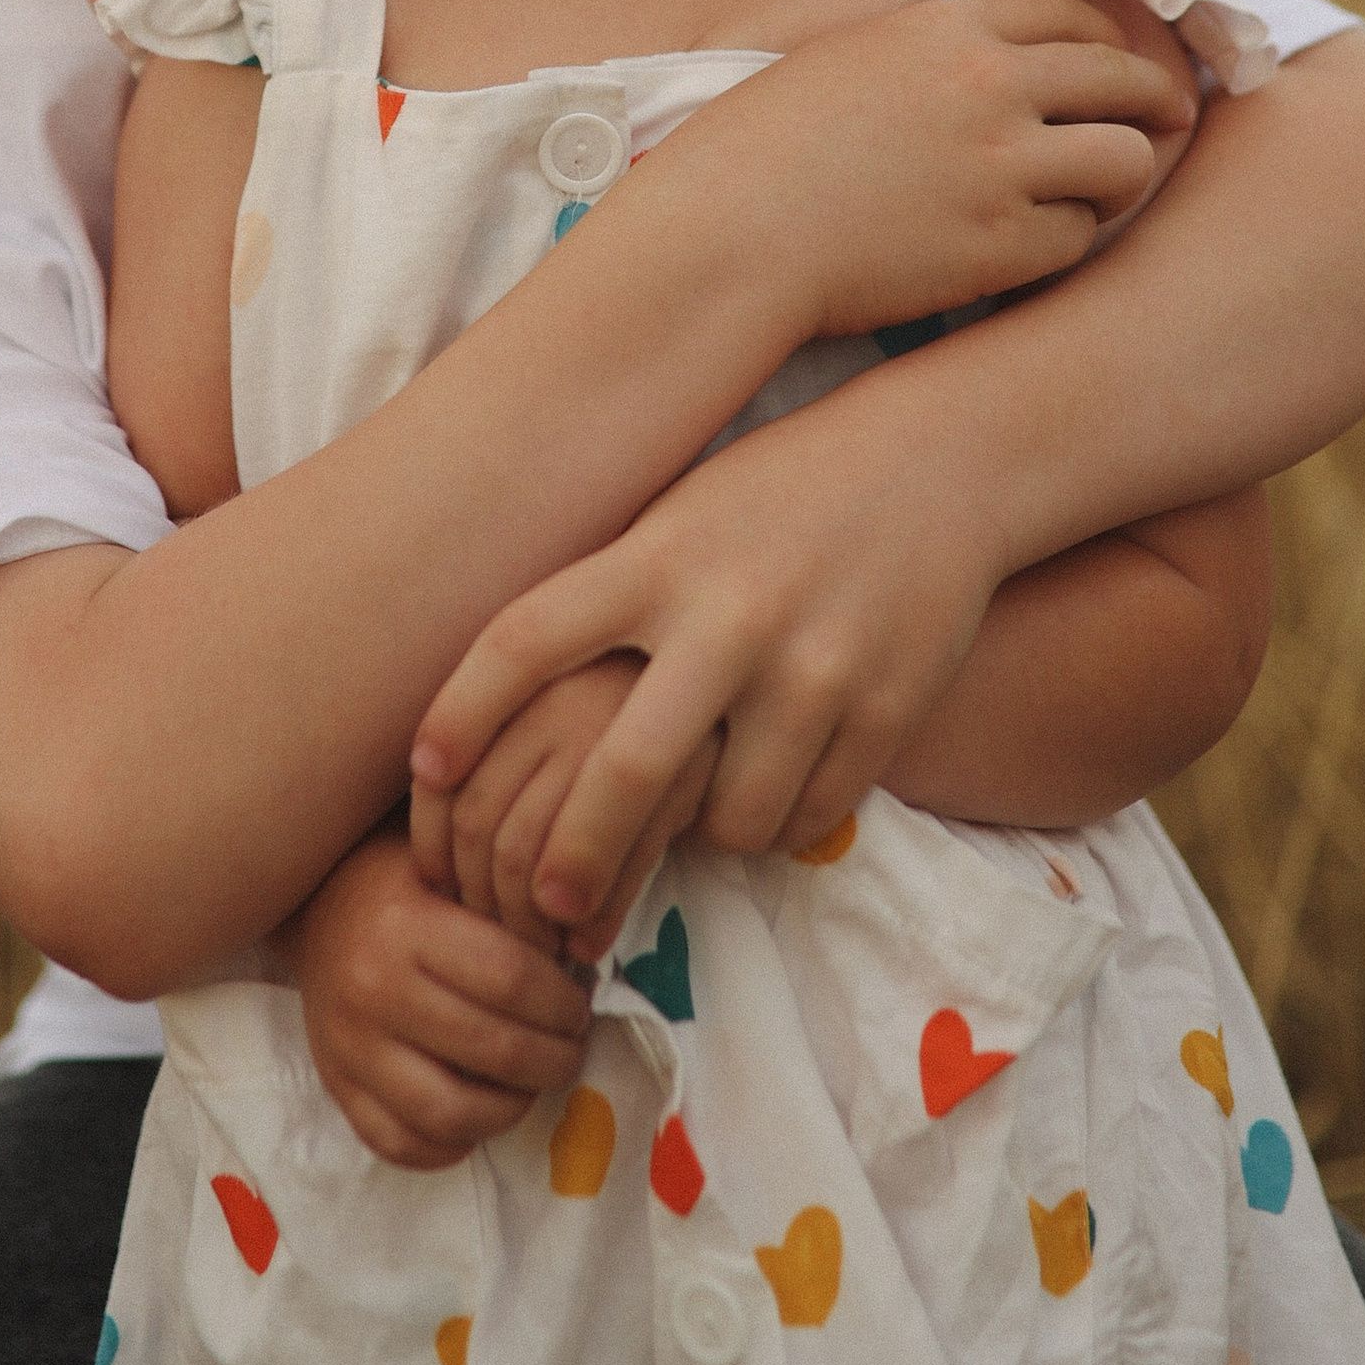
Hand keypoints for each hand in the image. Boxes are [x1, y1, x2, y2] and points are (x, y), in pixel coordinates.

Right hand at [286, 822, 592, 1168]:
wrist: (320, 909)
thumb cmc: (406, 886)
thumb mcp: (452, 868)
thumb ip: (508, 909)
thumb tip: (579, 964)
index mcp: (407, 925)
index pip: (511, 978)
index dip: (562, 1001)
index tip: (579, 1006)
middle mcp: (372, 989)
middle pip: (493, 1049)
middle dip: (555, 1059)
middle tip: (571, 1049)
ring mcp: (350, 1047)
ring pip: (449, 1113)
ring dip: (510, 1109)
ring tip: (531, 1085)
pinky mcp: (336, 1087)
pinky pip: (401, 1145)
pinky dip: (451, 1145)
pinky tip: (478, 1113)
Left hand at [412, 385, 1010, 943]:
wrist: (943, 458)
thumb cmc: (782, 489)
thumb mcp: (682, 513)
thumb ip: (613, 595)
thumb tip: (517, 698)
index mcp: (658, 557)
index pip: (524, 640)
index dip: (458, 714)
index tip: (422, 774)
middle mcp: (728, 615)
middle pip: (621, 773)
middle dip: (573, 859)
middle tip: (546, 907)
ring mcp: (812, 668)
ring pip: (728, 820)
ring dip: (700, 838)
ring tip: (696, 817)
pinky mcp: (884, 708)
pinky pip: (808, 817)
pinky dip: (778, 824)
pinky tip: (771, 792)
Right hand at [675, 0, 1193, 348]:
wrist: (727, 233)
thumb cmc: (759, 149)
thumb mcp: (848, 59)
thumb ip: (929, 49)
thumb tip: (985, 52)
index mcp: (947, 29)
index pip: (1067, 12)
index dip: (1107, 36)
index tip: (1120, 59)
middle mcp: (989, 87)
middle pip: (1120, 78)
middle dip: (1153, 99)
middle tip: (1169, 119)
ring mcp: (1000, 167)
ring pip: (1125, 161)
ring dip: (1120, 175)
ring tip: (1103, 191)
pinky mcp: (999, 248)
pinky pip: (1078, 239)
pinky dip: (1068, 241)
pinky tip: (1036, 244)